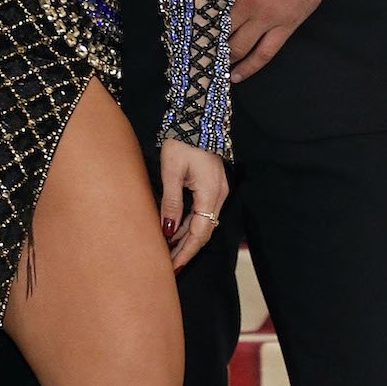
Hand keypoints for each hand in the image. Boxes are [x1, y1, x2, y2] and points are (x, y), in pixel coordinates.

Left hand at [158, 138, 227, 270]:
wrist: (196, 118)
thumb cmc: (182, 142)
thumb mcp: (171, 172)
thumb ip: (170, 202)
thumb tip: (168, 231)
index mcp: (211, 193)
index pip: (199, 233)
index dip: (186, 252)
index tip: (172, 267)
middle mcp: (219, 195)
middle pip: (203, 231)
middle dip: (186, 249)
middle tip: (168, 266)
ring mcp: (218, 190)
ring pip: (202, 222)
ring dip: (186, 237)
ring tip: (168, 252)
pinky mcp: (212, 185)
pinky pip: (202, 211)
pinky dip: (189, 223)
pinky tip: (175, 231)